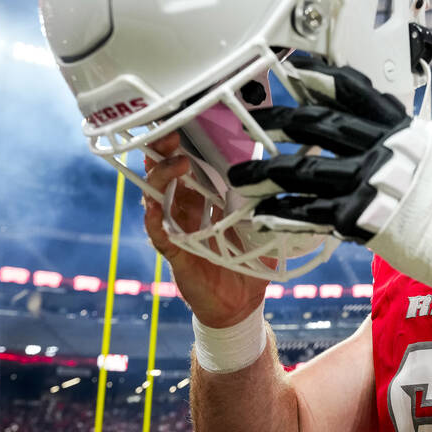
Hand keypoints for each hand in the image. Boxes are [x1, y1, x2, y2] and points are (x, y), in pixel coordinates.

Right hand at [143, 133, 269, 326]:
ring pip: (158, 198)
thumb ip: (263, 206)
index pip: (190, 169)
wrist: (241, 305)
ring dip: (163, 178)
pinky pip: (158, 234)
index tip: (186, 126)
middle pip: (167, 176)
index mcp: (205, 203)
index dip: (185, 148)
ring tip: (177, 163)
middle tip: (170, 133)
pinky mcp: (175, 254)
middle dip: (165, 152)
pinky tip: (154, 206)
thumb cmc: (247, 265)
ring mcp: (177, 231)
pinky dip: (154, 220)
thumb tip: (278, 180)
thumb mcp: (260, 229)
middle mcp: (186, 213)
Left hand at [226, 63, 412, 241]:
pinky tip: (262, 214)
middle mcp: (382, 150)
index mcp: (401, 130)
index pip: (355, 92)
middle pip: (319, 125)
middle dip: (280, 120)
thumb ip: (395, 139)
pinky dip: (282, 213)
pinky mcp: (357, 217)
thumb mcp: (430, 154)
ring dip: (265, 171)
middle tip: (255, 121)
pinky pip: (309, 211)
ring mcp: (368, 182)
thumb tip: (364, 126)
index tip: (295, 68)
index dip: (321, 78)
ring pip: (303, 168)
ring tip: (240, 177)